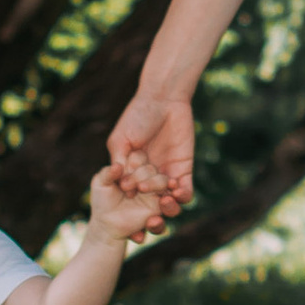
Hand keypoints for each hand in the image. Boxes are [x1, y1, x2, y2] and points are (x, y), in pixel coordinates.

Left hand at [85, 163, 169, 246]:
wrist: (107, 222)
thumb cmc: (103, 199)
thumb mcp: (100, 184)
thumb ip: (107, 173)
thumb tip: (118, 166)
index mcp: (133, 166)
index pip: (138, 157)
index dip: (132, 164)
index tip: (121, 178)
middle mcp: (146, 175)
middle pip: (151, 168)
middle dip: (139, 176)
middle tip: (125, 187)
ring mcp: (154, 189)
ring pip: (163, 181)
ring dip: (156, 184)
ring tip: (143, 189)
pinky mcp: (159, 205)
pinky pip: (169, 203)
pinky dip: (169, 203)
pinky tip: (161, 204)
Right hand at [107, 88, 194, 209]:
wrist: (163, 99)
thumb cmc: (137, 116)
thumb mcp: (120, 140)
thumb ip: (118, 161)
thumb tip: (122, 185)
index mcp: (131, 171)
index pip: (131, 191)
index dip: (130, 197)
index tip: (129, 194)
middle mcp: (149, 175)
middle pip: (149, 199)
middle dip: (148, 201)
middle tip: (145, 194)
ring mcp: (167, 173)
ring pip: (168, 200)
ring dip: (167, 205)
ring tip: (163, 199)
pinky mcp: (184, 169)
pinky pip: (186, 191)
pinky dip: (182, 196)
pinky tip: (176, 190)